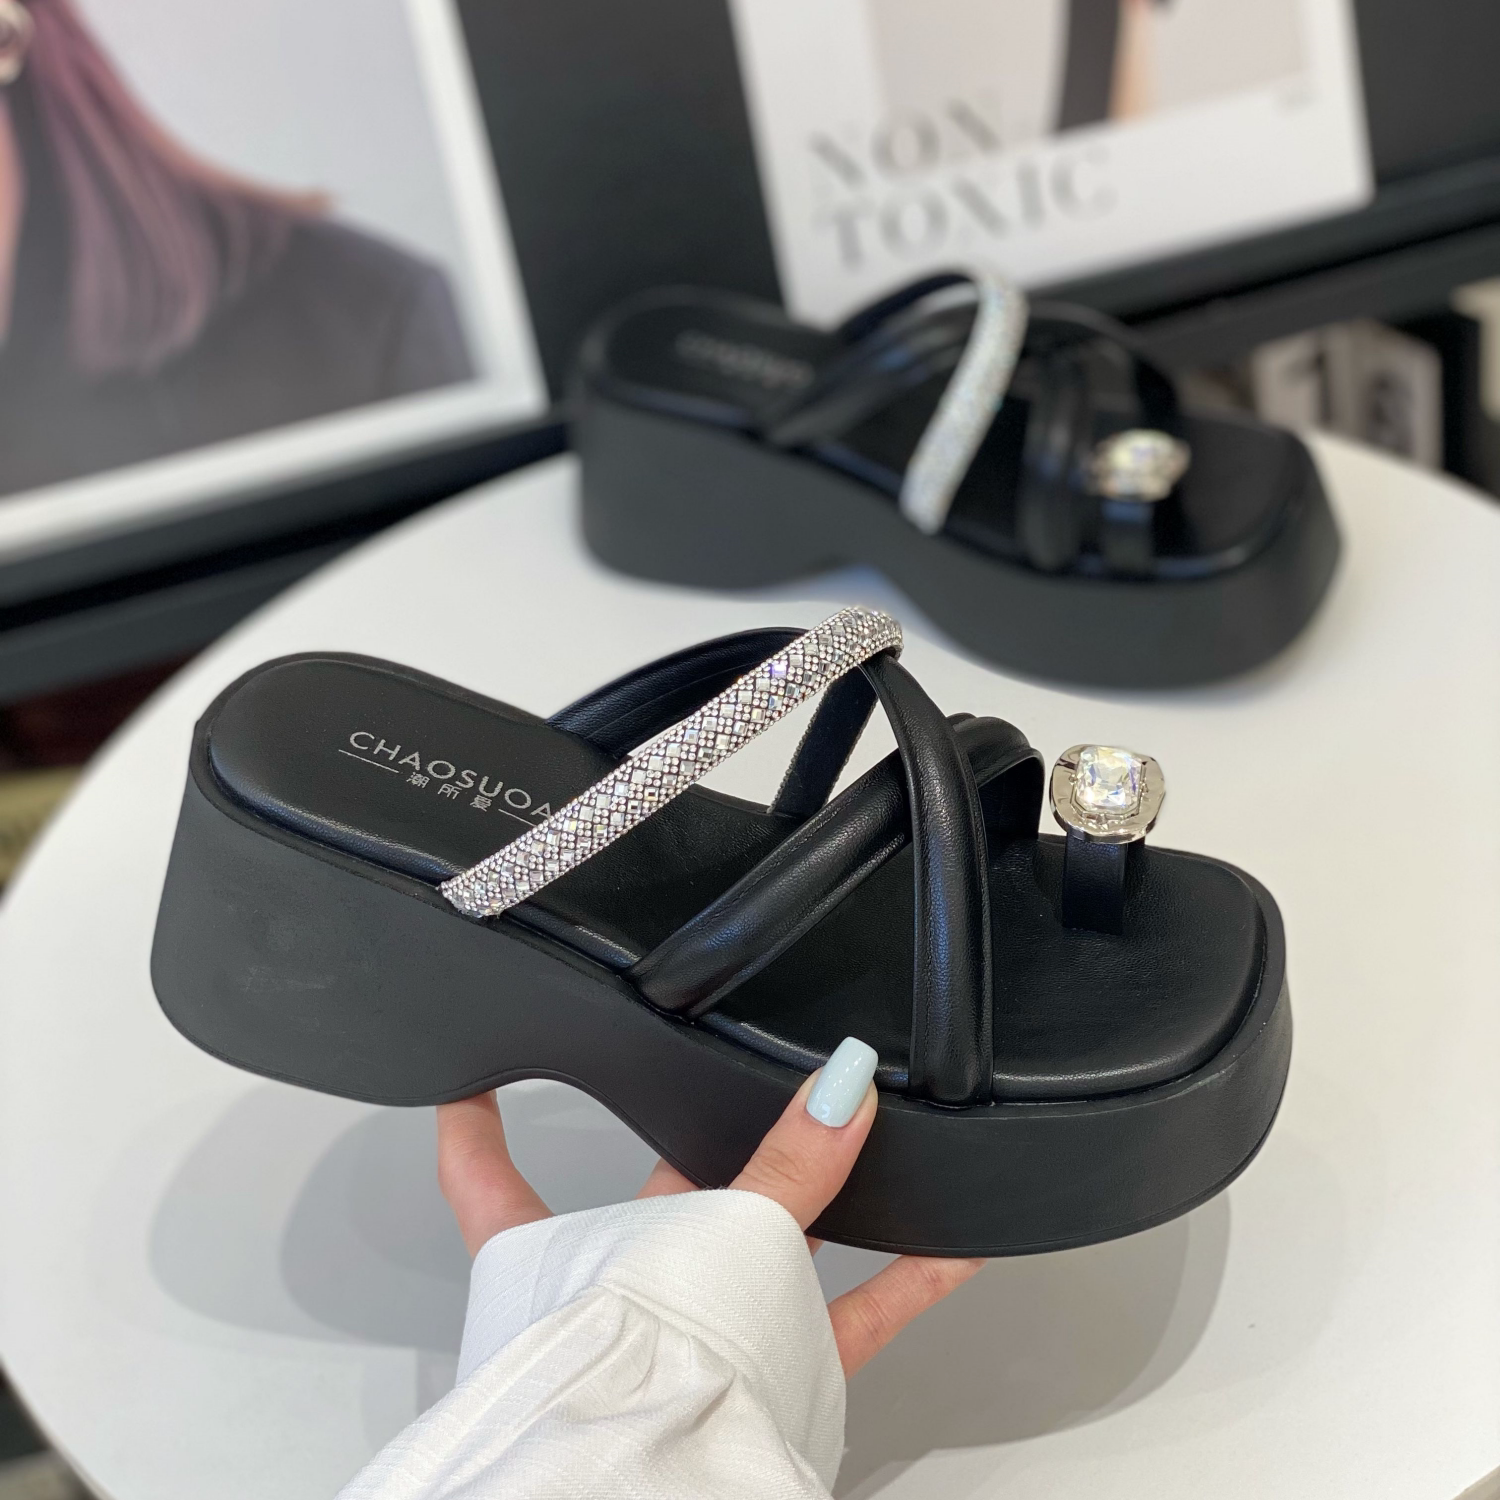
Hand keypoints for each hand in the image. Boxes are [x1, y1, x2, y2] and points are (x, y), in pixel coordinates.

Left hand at [437, 1069, 983, 1377]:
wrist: (665, 1494)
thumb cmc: (630, 1382)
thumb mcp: (710, 1234)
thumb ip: (781, 1169)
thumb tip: (837, 1092)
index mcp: (555, 1258)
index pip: (486, 1176)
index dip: (475, 1121)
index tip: (468, 1077)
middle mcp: (624, 1293)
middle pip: (674, 1195)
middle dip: (734, 1149)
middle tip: (793, 1091)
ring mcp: (699, 1334)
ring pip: (771, 1252)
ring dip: (834, 1207)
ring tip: (882, 1148)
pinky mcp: (772, 1377)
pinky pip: (852, 1314)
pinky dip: (904, 1278)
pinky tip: (952, 1244)